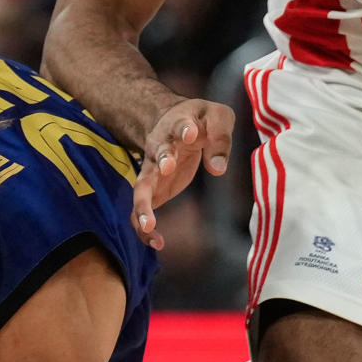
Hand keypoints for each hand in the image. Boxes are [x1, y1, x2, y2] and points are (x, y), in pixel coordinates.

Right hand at [132, 99, 234, 249]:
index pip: (181, 125)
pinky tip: (157, 244)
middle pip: (156, 155)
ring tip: (148, 226)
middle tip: (167, 168)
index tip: (190, 133)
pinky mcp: (152, 189)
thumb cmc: (200, 120)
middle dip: (162, 161)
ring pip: (141, 188)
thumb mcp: (218, 118)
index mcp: (179, 125)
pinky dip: (146, 228)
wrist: (170, 121)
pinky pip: (142, 210)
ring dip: (142, 206)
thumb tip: (218, 170)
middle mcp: (160, 148)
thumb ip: (220, 139)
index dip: (185, 129)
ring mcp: (152, 170)